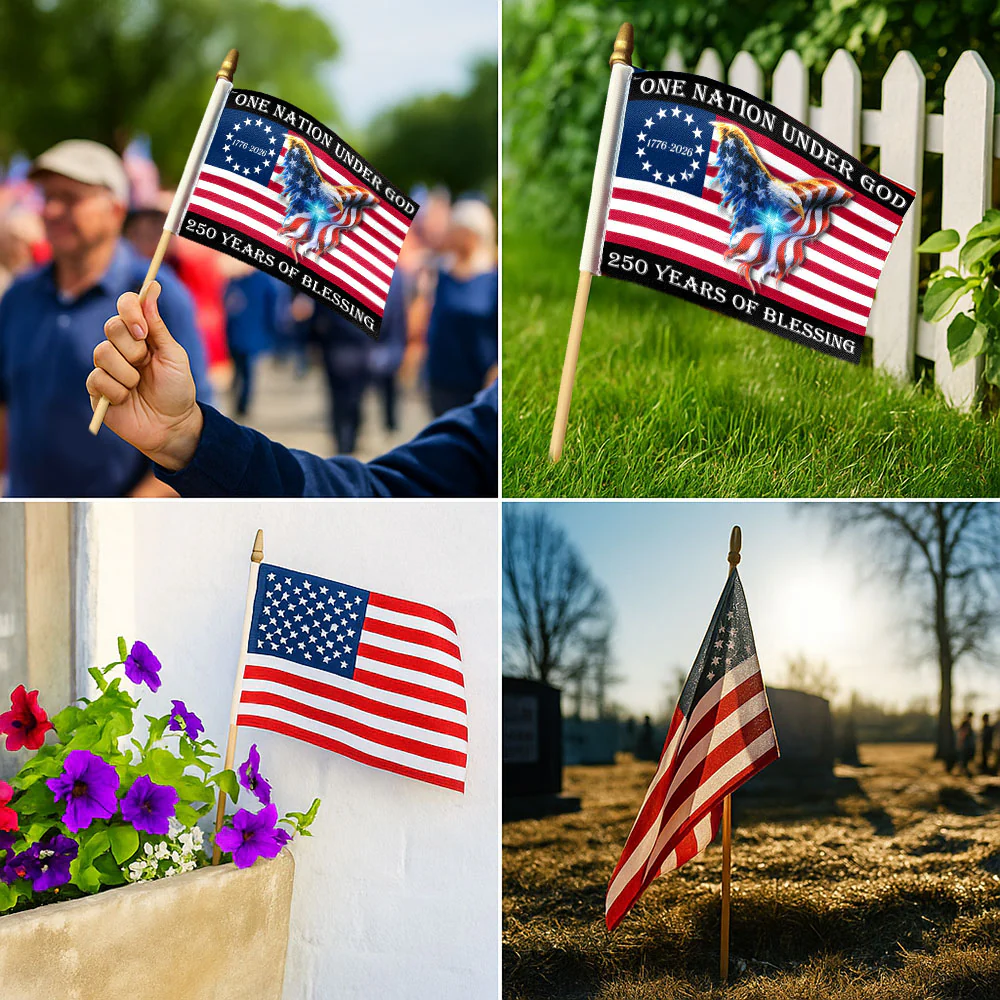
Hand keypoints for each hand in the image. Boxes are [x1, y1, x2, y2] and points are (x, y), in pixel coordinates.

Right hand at [86, 281, 203, 470]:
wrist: (173, 425)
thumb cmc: (177, 390)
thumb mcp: (174, 356)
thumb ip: (158, 326)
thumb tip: (151, 288)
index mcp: (141, 335)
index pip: (125, 306)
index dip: (130, 310)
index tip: (142, 329)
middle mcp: (121, 347)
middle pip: (111, 327)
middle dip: (132, 348)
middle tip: (145, 363)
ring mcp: (107, 367)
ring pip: (101, 353)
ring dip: (127, 373)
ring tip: (138, 386)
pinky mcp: (96, 389)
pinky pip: (97, 379)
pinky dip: (117, 391)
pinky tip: (126, 400)